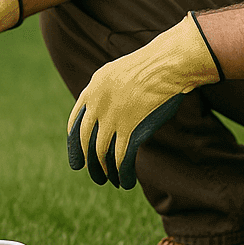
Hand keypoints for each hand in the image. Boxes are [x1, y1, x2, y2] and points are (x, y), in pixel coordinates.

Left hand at [66, 13, 220, 188]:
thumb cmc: (152, 65)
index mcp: (93, 89)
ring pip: (101, 153)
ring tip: (110, 180)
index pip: (75, 122)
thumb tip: (106, 112)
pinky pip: (121, 159)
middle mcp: (98, 104)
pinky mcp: (130, 130)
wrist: (168, 63)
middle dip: (88, 162)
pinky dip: (123, 173)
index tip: (78, 156)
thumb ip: (109, 92)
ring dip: (105, 171)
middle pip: (85, 141)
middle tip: (92, 174)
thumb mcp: (120, 73)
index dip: (74, 143)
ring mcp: (113, 118)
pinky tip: (126, 181)